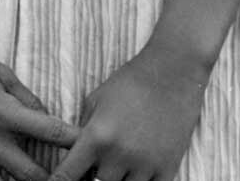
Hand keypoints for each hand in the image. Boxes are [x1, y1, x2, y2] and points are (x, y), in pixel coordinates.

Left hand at [48, 45, 211, 180]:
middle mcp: (119, 154)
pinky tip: (139, 172)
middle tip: (98, 164)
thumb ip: (81, 133)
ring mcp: (145, 163)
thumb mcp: (95, 101)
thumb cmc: (131, 81)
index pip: (65, 177)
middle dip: (93, 177)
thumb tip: (71, 158)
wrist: (175, 69)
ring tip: (121, 164)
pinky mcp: (168, 166)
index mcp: (96, 137)